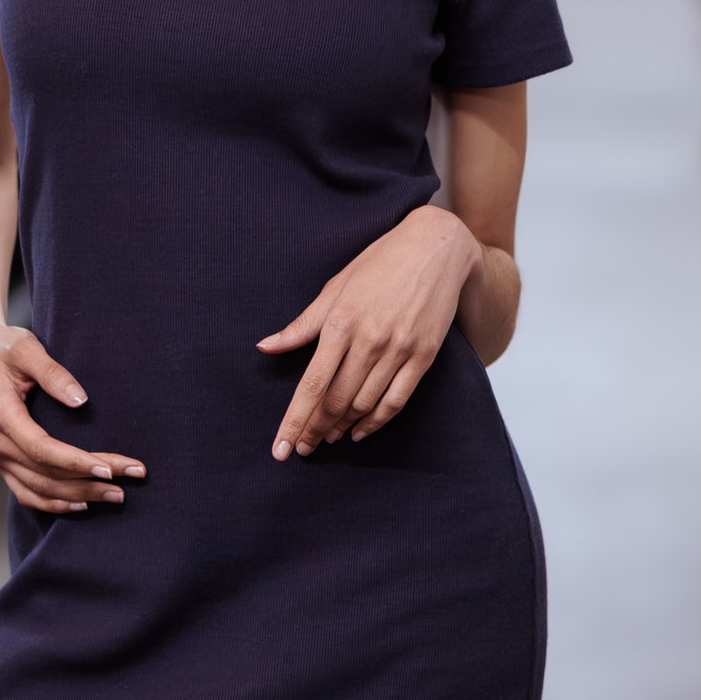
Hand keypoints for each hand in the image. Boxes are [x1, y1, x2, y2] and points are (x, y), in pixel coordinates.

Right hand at [0, 320, 143, 514]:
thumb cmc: (5, 348)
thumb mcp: (27, 348)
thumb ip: (53, 374)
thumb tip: (82, 401)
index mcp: (0, 413)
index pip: (41, 448)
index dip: (75, 462)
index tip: (110, 469)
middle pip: (46, 473)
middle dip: (90, 480)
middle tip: (132, 477)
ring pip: (40, 489)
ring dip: (80, 496)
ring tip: (118, 495)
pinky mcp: (2, 463)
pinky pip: (27, 494)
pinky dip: (54, 504)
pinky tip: (83, 504)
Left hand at [260, 206, 476, 458]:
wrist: (436, 248)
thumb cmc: (379, 264)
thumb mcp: (334, 287)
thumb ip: (301, 325)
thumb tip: (264, 347)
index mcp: (340, 322)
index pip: (311, 385)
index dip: (294, 421)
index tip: (282, 450)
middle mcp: (369, 340)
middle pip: (336, 401)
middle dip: (316, 429)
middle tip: (304, 447)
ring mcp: (399, 349)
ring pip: (364, 404)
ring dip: (343, 427)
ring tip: (328, 437)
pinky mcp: (424, 356)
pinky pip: (396, 400)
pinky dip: (376, 422)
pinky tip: (360, 431)